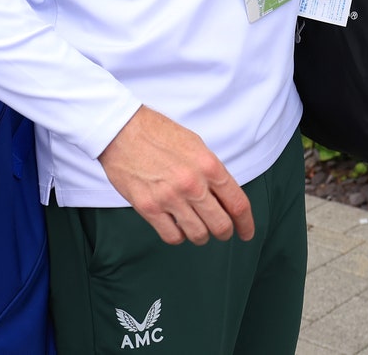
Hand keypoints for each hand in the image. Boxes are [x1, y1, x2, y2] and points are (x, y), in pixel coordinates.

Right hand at [97, 106, 254, 245]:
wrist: (122, 130)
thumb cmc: (158, 133)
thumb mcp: (195, 145)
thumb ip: (211, 171)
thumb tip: (224, 196)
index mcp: (209, 166)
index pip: (238, 204)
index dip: (246, 224)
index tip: (246, 232)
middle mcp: (193, 184)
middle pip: (221, 225)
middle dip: (225, 232)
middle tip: (222, 232)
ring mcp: (170, 198)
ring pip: (198, 235)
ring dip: (201, 235)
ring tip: (196, 227)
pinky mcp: (149, 208)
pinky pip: (172, 237)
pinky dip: (178, 236)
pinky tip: (176, 226)